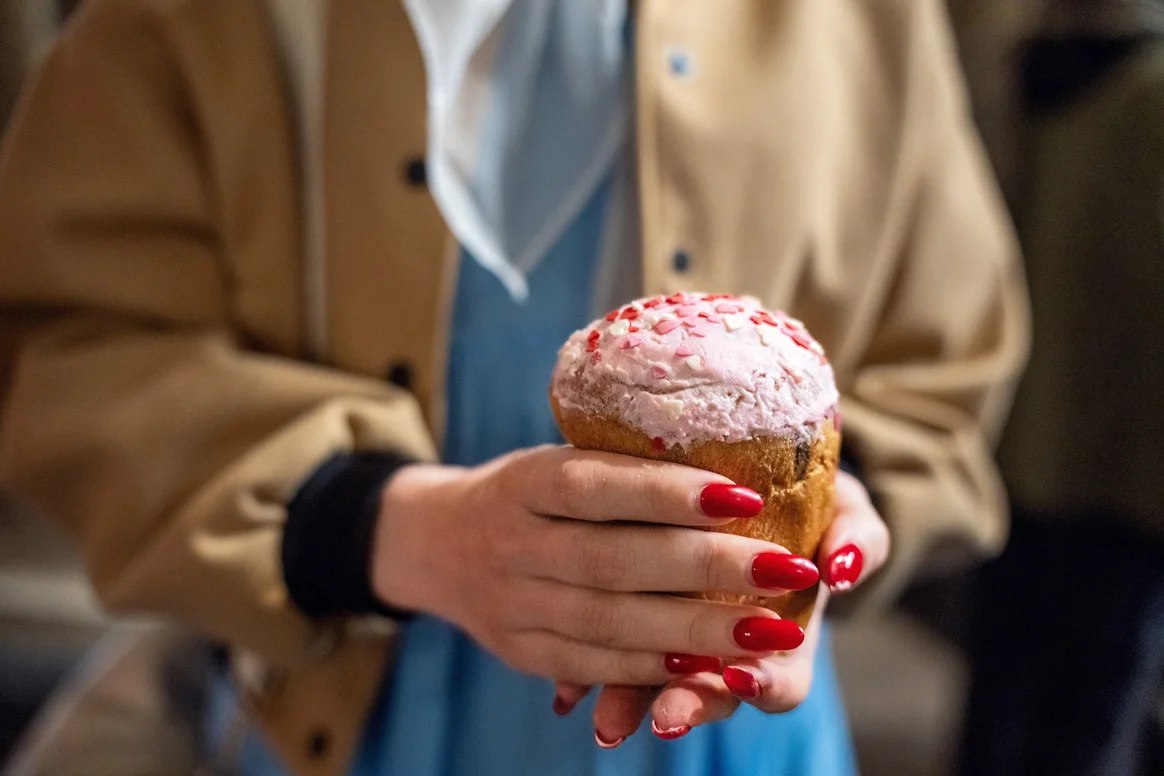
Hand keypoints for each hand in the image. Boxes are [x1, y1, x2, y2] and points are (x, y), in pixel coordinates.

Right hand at [369, 446, 820, 684]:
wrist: (434, 543)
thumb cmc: (524, 491)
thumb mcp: (554, 459)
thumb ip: (621, 471)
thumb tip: (726, 474)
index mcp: (525, 481)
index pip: (596, 484)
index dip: (669, 493)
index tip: (746, 496)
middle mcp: (513, 543)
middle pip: (613, 560)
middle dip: (708, 569)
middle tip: (789, 571)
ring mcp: (514, 604)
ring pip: (610, 623)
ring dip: (698, 632)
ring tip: (774, 632)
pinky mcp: (522, 652)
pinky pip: (595, 665)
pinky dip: (657, 669)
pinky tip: (715, 671)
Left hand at [578, 469, 889, 745]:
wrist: (757, 483)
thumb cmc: (807, 501)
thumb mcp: (844, 510)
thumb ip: (856, 536)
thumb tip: (843, 566)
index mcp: (786, 634)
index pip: (783, 680)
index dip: (767, 684)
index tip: (745, 675)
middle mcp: (732, 648)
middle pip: (713, 694)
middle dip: (690, 703)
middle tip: (669, 713)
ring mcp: (683, 639)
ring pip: (657, 683)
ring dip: (634, 700)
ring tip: (608, 719)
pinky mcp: (636, 614)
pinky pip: (608, 653)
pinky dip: (588, 674)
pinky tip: (567, 690)